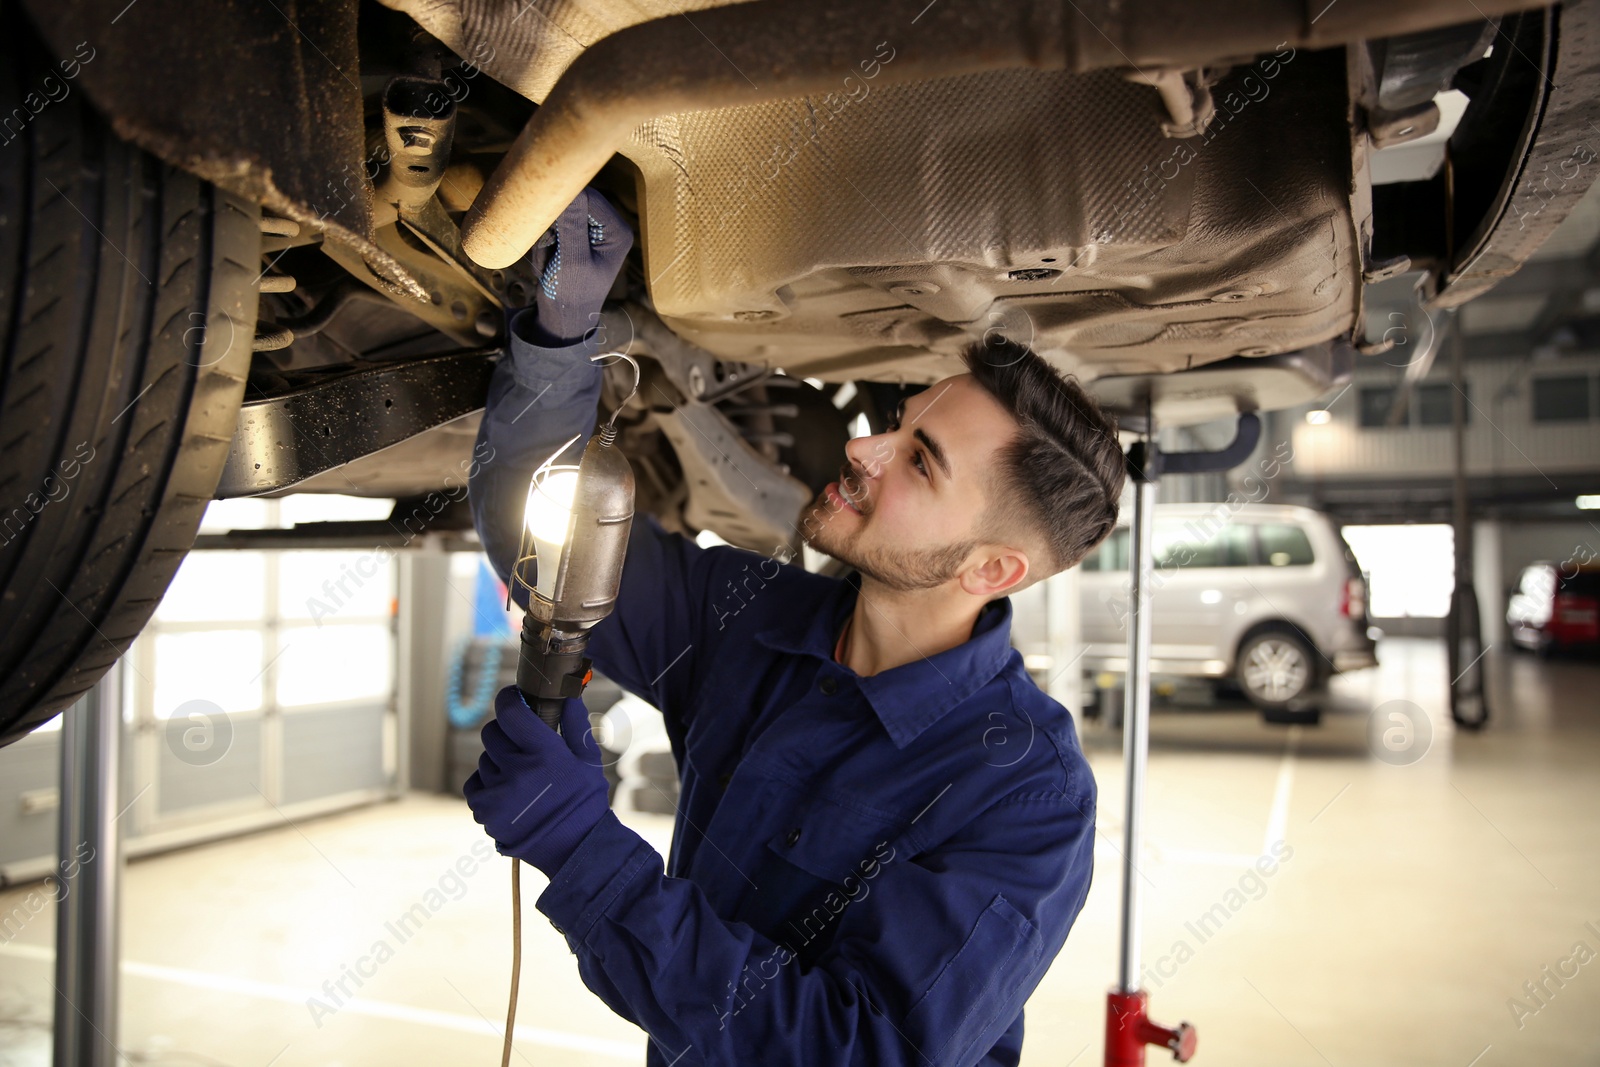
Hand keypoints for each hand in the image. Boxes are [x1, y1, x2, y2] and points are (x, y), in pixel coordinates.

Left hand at [464, 687, 610, 875]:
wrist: (573, 848)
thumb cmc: (584, 801)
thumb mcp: (587, 761)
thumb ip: (575, 725)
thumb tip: (567, 696)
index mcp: (544, 753)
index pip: (510, 711)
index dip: (509, 699)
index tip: (513, 699)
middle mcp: (517, 771)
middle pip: (492, 732)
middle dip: (506, 733)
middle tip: (522, 744)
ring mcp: (497, 792)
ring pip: (485, 759)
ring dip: (499, 761)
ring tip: (522, 778)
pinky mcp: (483, 810)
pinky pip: (475, 783)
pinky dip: (488, 784)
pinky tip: (509, 792)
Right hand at [520, 186, 632, 346]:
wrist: (562, 317)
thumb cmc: (572, 295)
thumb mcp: (572, 262)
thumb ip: (572, 226)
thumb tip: (573, 191)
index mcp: (617, 232)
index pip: (590, 198)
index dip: (565, 203)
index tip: (546, 221)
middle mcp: (608, 227)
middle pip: (574, 201)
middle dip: (555, 223)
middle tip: (549, 247)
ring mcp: (591, 230)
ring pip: (560, 212)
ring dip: (547, 233)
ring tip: (550, 259)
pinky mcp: (575, 235)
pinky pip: (553, 224)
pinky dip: (545, 239)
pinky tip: (548, 259)